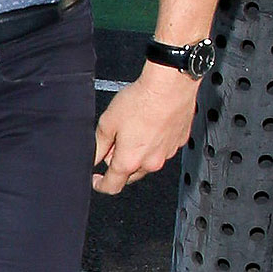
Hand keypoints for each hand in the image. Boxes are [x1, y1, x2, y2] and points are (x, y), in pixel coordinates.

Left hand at [93, 63, 198, 194]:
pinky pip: (162, 149)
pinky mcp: (179, 142)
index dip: (100, 185)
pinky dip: (154, 142)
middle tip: (115, 141)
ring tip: (135, 128)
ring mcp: (167, 153)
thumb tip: (94, 157)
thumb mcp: (107, 122)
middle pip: (130, 173)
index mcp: (129, 160)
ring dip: (138, 152)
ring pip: (147, 161)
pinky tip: (149, 125)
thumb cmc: (141, 100)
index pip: (112, 186)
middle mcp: (151, 162)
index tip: (97, 180)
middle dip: (120, 163)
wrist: (170, 85)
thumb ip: (98, 145)